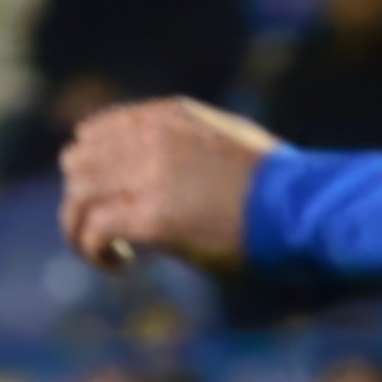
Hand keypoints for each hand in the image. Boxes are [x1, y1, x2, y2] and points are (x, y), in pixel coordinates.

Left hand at [58, 98, 281, 273]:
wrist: (305, 207)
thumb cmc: (283, 186)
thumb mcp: (234, 142)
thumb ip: (194, 143)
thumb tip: (176, 171)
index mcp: (167, 116)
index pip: (95, 131)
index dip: (92, 167)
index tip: (109, 195)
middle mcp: (147, 139)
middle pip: (77, 163)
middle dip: (84, 197)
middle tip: (106, 228)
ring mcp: (145, 177)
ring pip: (76, 198)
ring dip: (80, 228)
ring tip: (102, 252)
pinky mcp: (149, 218)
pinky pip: (94, 231)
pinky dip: (95, 251)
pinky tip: (118, 264)